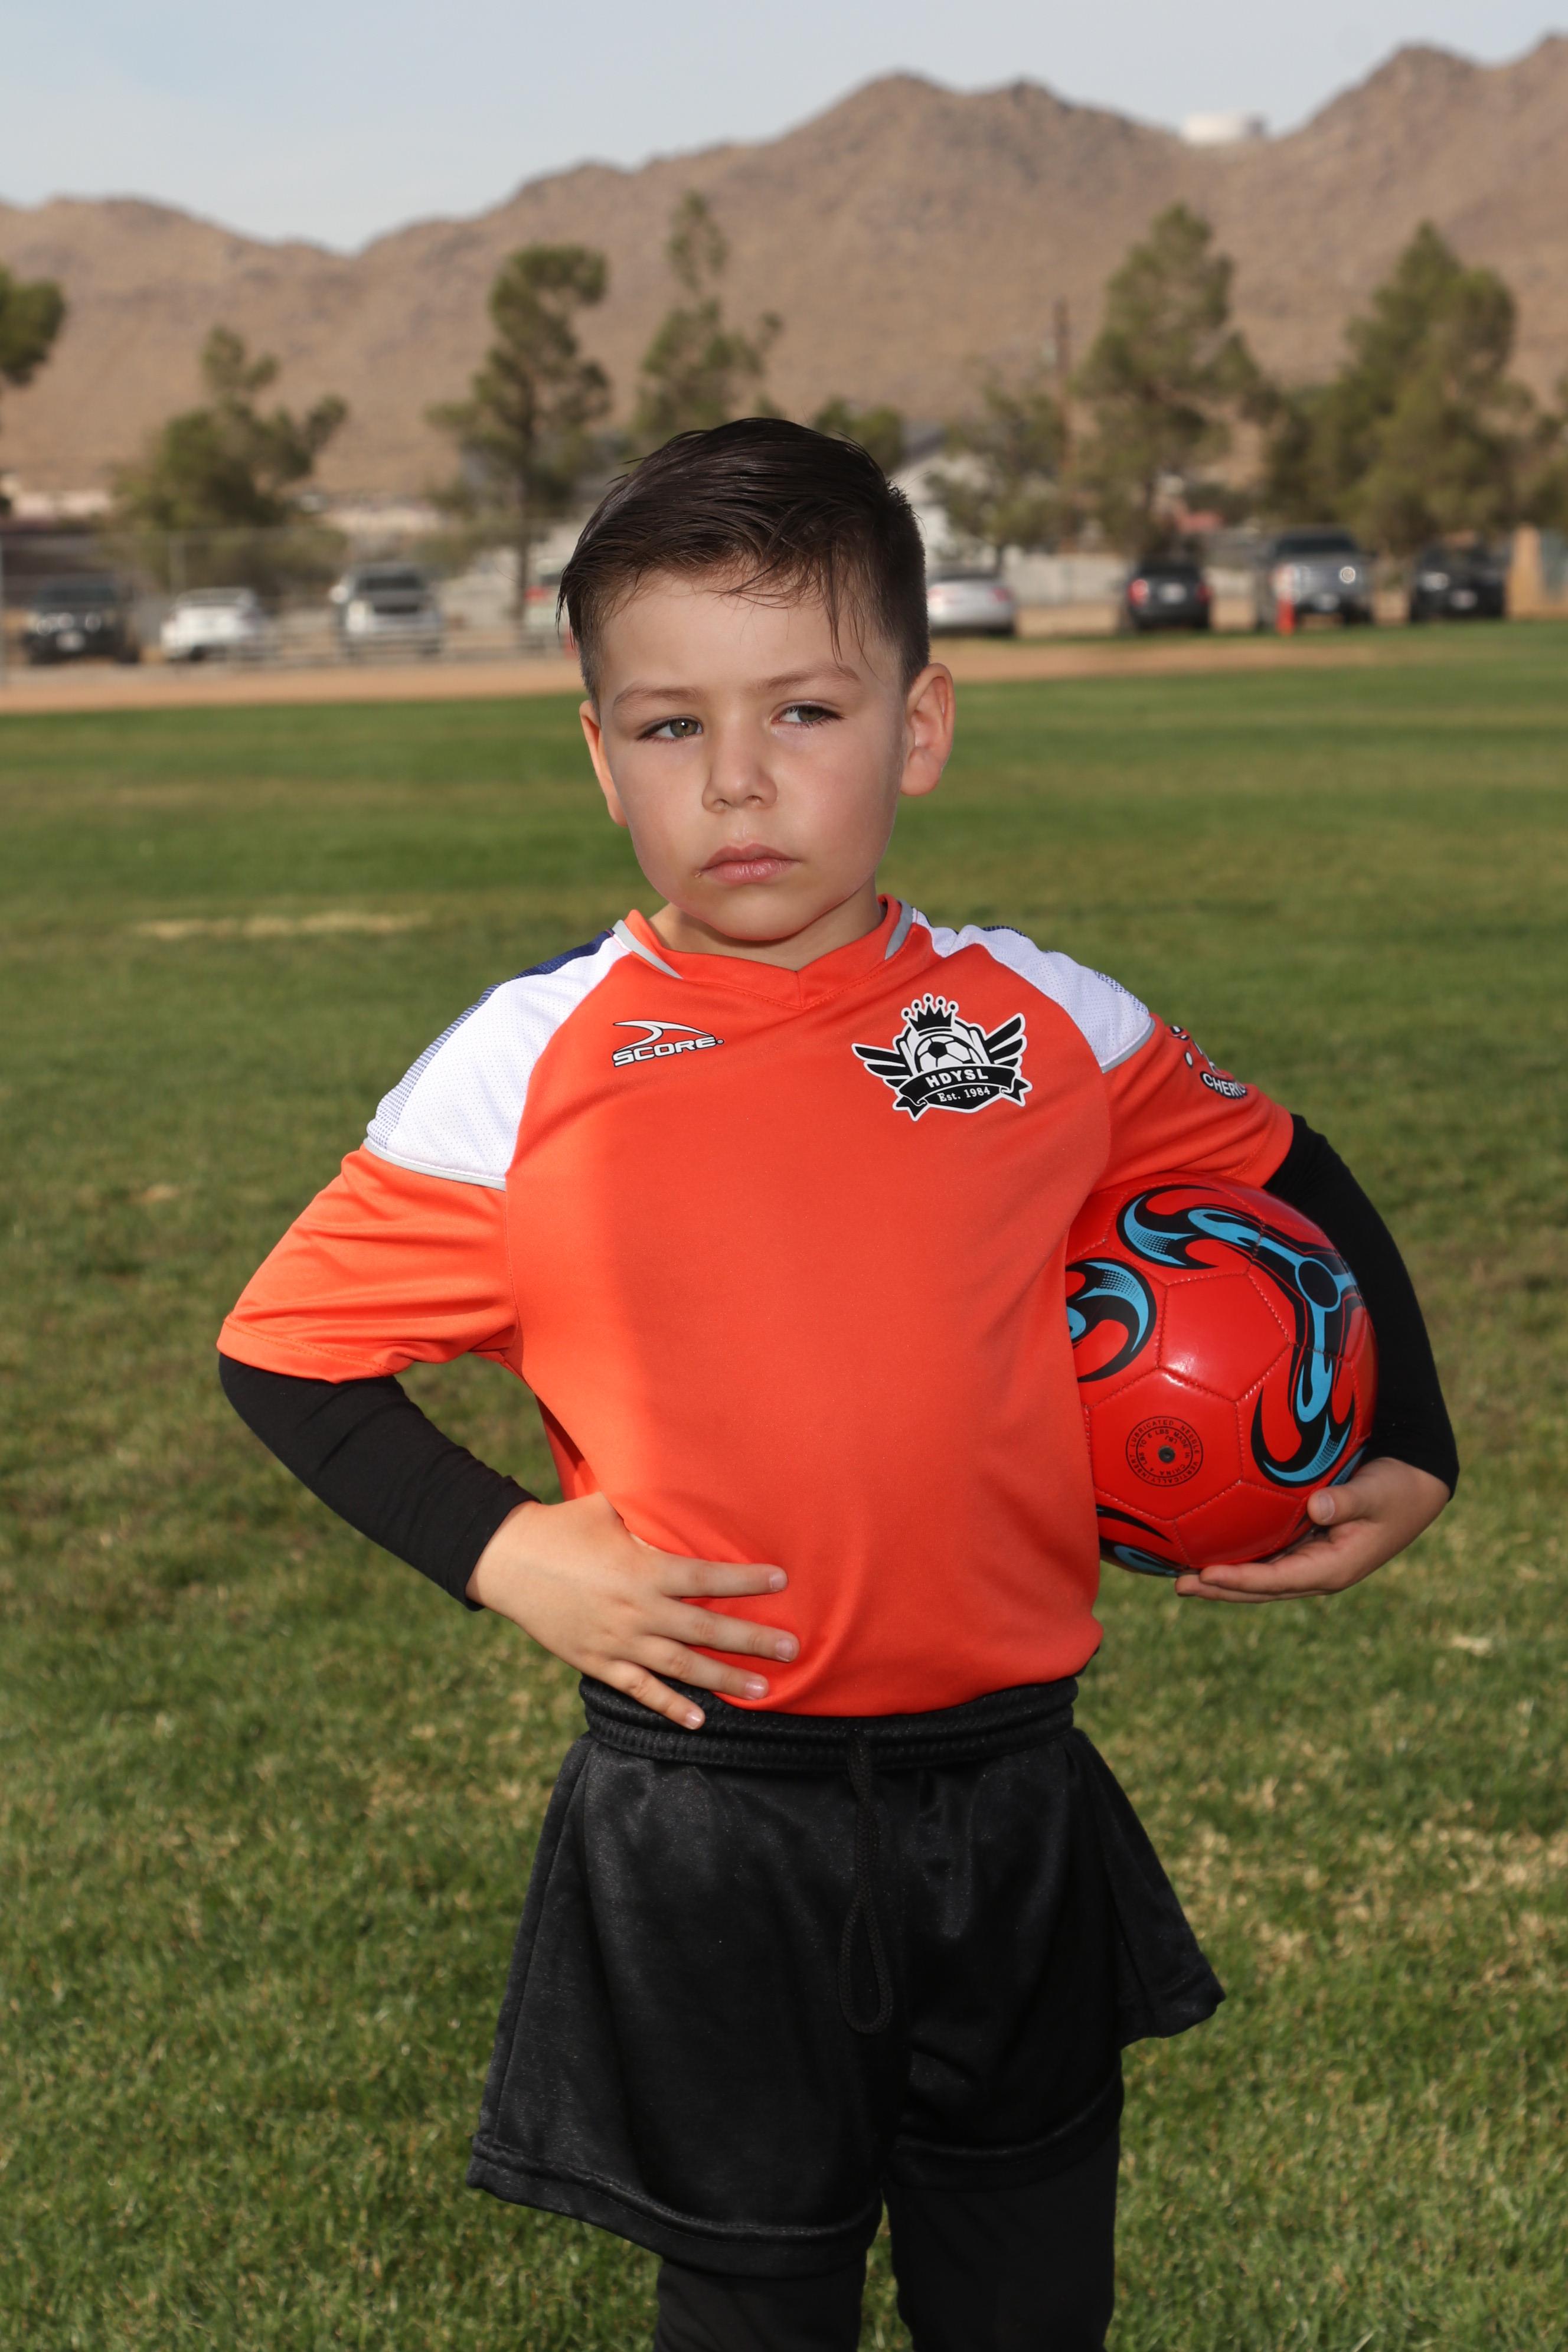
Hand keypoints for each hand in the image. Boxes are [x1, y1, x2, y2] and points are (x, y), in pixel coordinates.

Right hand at [465, 1490, 796, 1727]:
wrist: (508, 1561)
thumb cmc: (564, 1526)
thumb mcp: (611, 1508)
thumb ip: (651, 1513)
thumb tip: (686, 1496)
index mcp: (642, 1568)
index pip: (706, 1576)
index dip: (746, 1580)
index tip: (783, 1581)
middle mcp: (636, 1610)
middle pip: (705, 1628)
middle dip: (752, 1640)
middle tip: (792, 1649)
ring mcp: (617, 1641)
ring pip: (681, 1666)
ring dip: (724, 1680)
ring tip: (763, 1691)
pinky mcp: (597, 1662)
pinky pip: (640, 1689)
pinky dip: (670, 1707)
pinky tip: (700, 1720)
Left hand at [1173, 1457, 1450, 1604]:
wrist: (1415, 1488)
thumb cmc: (1396, 1489)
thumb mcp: (1377, 1493)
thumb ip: (1349, 1500)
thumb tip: (1318, 1507)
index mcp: (1333, 1569)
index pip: (1277, 1580)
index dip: (1240, 1580)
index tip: (1205, 1574)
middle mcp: (1317, 1572)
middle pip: (1260, 1588)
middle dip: (1220, 1588)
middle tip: (1178, 1584)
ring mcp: (1310, 1562)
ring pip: (1259, 1576)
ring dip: (1223, 1577)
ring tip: (1180, 1572)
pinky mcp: (1306, 1547)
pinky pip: (1266, 1556)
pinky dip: (1237, 1556)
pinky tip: (1208, 1546)